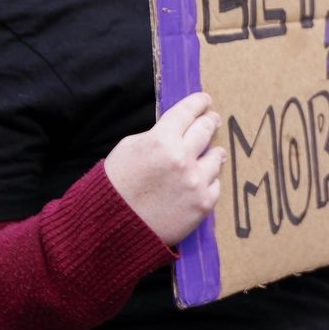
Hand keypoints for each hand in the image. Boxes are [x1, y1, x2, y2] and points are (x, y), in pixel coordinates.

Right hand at [105, 93, 224, 245]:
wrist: (112, 229)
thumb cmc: (115, 187)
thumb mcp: (129, 148)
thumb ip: (157, 135)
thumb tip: (179, 127)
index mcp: (161, 141)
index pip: (188, 111)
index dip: (198, 103)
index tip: (204, 100)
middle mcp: (182, 159)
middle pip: (206, 128)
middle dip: (210, 121)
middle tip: (212, 119)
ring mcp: (196, 182)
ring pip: (216, 156)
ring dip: (212, 153)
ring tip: (210, 154)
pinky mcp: (203, 204)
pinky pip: (215, 184)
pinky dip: (207, 181)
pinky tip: (197, 183)